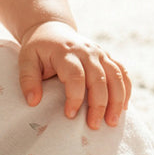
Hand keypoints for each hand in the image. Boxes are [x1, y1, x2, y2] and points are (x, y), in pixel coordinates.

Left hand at [17, 20, 131, 128]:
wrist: (51, 29)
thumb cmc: (38, 48)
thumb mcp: (26, 60)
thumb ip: (28, 80)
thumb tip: (33, 101)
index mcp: (65, 52)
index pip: (75, 76)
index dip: (74, 97)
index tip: (70, 115)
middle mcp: (86, 51)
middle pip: (99, 78)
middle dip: (98, 104)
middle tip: (94, 125)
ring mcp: (100, 52)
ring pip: (116, 76)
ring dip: (117, 100)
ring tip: (112, 122)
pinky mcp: (107, 56)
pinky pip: (123, 72)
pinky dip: (126, 90)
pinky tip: (124, 107)